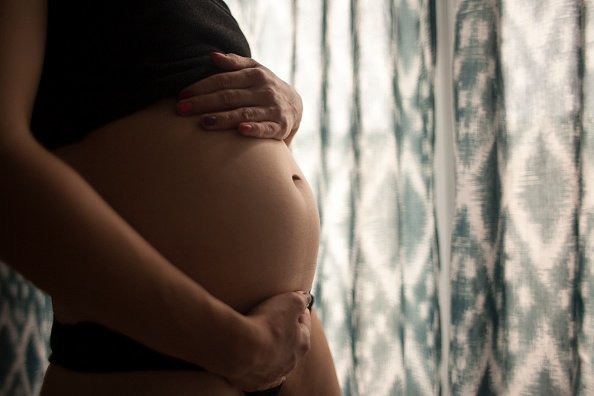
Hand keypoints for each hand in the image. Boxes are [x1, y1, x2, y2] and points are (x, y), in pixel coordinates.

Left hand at [176, 52, 302, 144]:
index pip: (223, 80)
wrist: (296, 105)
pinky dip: (254, 129)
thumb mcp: (255, 70)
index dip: (201, 87)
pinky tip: (240, 130)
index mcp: (255, 75)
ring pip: (244, 112)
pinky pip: (266, 128)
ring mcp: (273, 108)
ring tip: (203, 123)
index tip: (182, 95)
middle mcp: (265, 90)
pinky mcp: (280, 126)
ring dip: (223, 118)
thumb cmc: (266, 87)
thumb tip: (212, 55)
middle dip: (204, 103)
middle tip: (181, 110)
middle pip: (229, 96)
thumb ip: (235, 63)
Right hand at [224, 291, 312, 391]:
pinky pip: (261, 376)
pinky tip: (256, 363)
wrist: (241, 349)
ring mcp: (274, 374)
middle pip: (291, 344)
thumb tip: (306, 298)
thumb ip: (300, 299)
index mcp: (302, 343)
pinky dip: (259, 369)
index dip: (298, 311)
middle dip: (285, 333)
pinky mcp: (256, 382)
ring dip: (272, 352)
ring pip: (277, 362)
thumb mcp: (289, 301)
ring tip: (261, 341)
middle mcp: (291, 362)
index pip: (304, 323)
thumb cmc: (267, 323)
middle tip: (273, 322)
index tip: (291, 305)